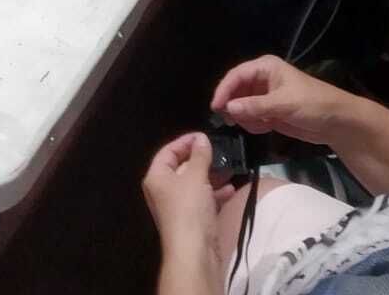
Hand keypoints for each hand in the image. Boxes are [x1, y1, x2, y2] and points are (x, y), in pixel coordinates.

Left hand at [142, 133, 229, 251]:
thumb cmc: (189, 209)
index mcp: (157, 177)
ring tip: (230, 168)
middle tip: (220, 151)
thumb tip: (201, 138)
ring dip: (212, 176)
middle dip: (201, 159)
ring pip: (194, 184)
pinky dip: (215, 194)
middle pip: (182, 167)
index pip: (167, 151)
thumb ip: (200, 155)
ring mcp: (178, 207)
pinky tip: (231, 190)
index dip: (184, 141)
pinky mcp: (192, 220)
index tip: (203, 136)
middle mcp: (164, 191)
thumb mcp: (195, 177)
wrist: (194, 252)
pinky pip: (203, 200)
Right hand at [211, 55, 355, 144]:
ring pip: (242, 107)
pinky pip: (251, 118)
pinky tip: (266, 128)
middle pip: (236, 91)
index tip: (216, 108)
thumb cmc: (313, 104)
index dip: (224, 90)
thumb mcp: (284, 104)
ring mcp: (265, 97)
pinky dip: (254, 125)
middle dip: (234, 107)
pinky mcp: (270, 113)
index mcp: (265, 68)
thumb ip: (255, 106)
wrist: (337, 122)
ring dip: (246, 118)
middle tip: (232, 122)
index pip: (236, 75)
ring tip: (261, 125)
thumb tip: (228, 108)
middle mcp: (262, 80)